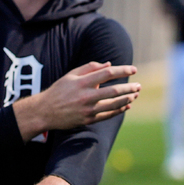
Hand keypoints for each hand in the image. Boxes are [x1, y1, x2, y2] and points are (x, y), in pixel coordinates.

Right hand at [13, 62, 139, 141]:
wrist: (44, 112)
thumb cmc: (59, 90)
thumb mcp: (71, 75)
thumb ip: (89, 68)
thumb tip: (109, 64)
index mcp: (81, 82)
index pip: (107, 73)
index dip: (122, 70)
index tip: (134, 69)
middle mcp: (85, 96)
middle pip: (114, 90)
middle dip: (129, 87)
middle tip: (139, 85)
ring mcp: (87, 109)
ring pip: (113, 104)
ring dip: (127, 99)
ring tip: (135, 95)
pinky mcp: (88, 120)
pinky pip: (108, 115)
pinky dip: (119, 110)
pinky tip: (127, 105)